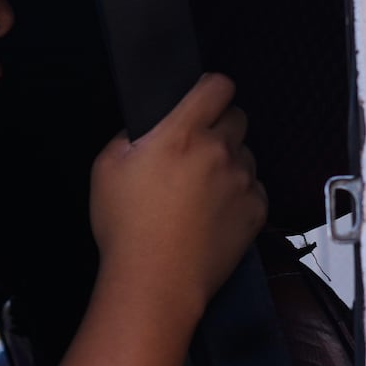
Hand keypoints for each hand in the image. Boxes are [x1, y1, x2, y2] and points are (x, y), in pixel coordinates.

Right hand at [88, 73, 267, 320]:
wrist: (157, 280)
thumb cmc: (126, 226)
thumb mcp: (107, 166)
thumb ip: (133, 135)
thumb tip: (151, 128)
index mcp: (182, 133)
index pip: (217, 86)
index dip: (211, 88)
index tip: (204, 98)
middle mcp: (220, 151)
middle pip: (237, 117)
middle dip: (220, 125)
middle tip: (197, 149)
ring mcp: (243, 181)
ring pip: (246, 155)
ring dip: (230, 162)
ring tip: (203, 189)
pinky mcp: (257, 210)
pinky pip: (254, 188)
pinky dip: (240, 194)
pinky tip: (215, 213)